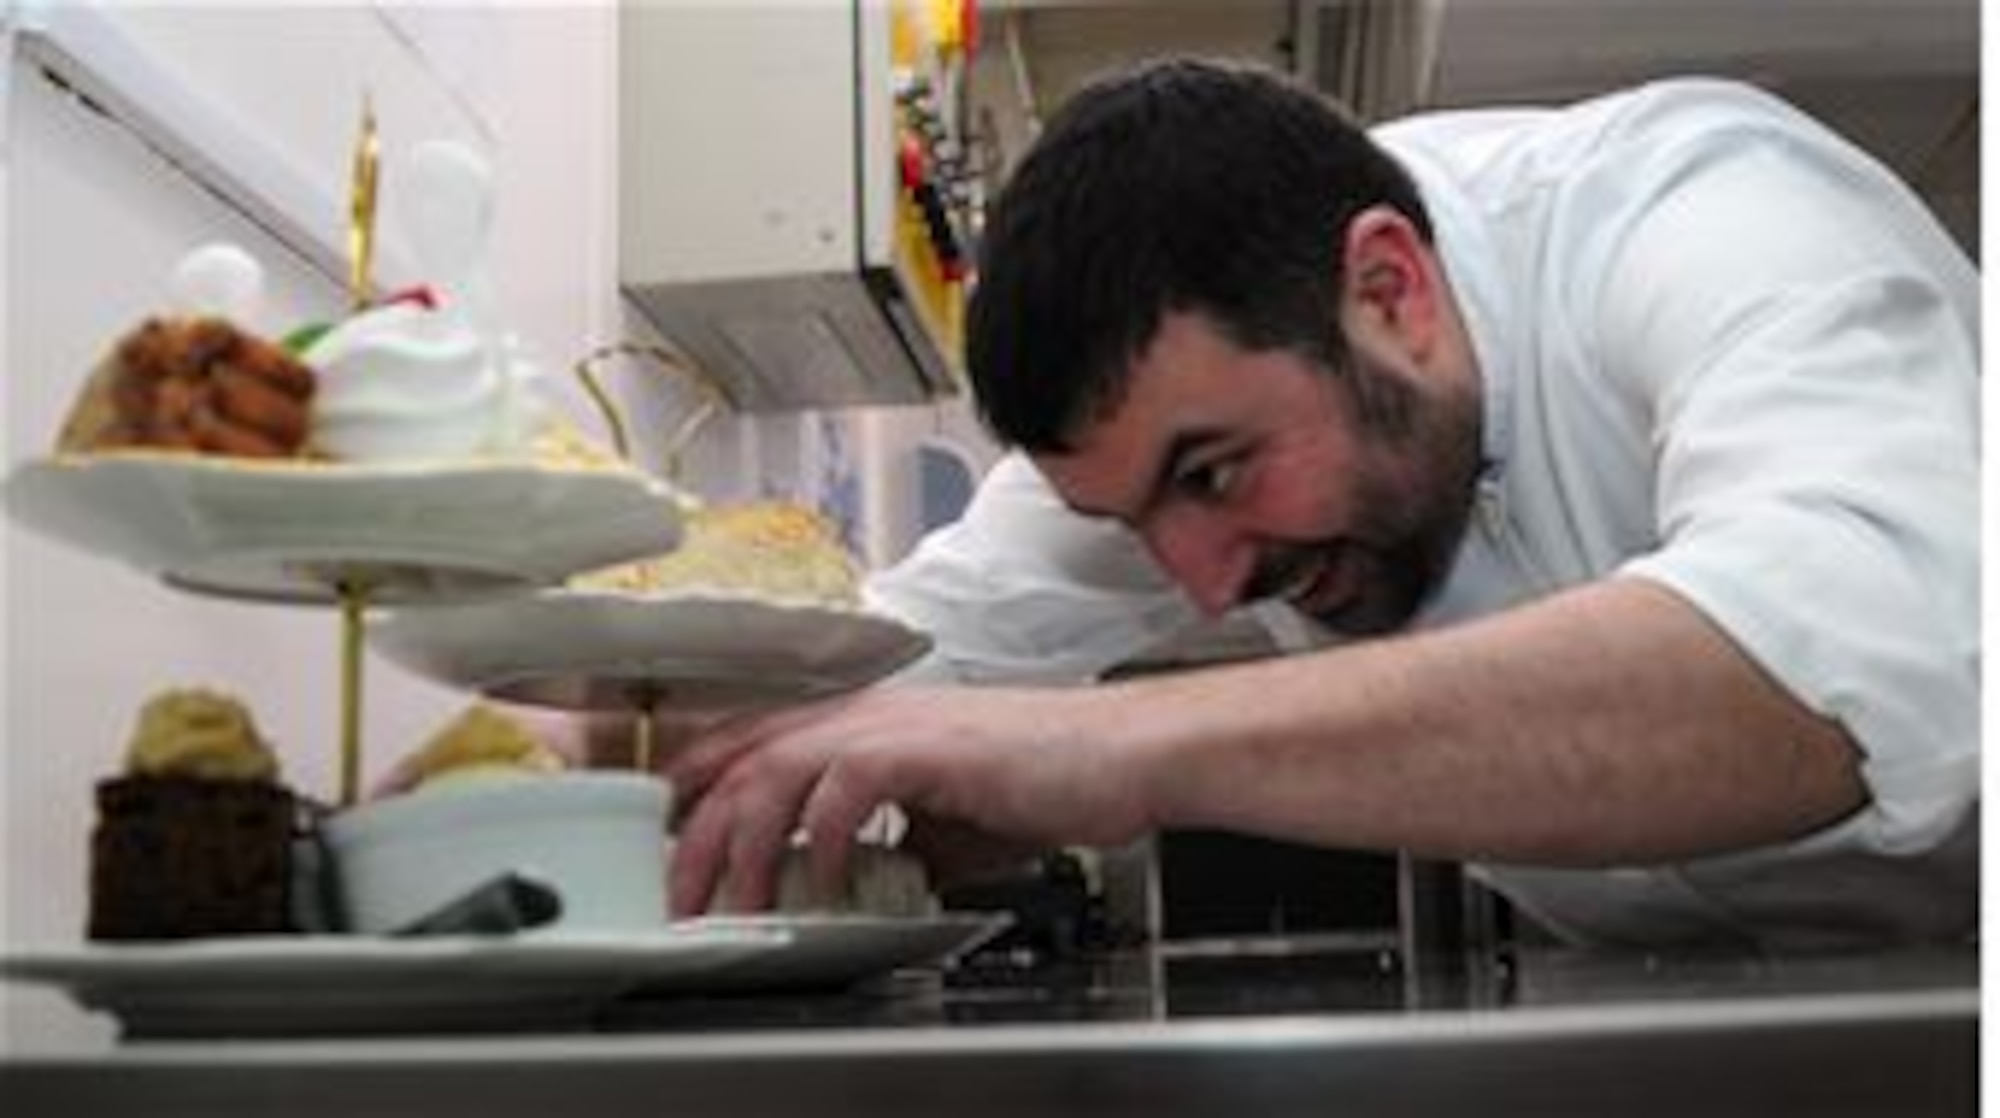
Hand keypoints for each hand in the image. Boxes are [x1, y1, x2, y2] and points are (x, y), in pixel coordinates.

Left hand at [664, 684, 1147, 914]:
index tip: (670, 834)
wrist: (1123, 754)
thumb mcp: (951, 819)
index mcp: (868, 724)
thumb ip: (899, 838)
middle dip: (696, 829)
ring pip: (777, 770)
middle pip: (744, 757)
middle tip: (678, 891)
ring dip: (742, 843)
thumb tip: (871, 880)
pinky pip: (846, 787)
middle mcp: (868, 715)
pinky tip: (826, 883)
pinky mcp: (926, 747)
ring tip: (734, 902)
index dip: (701, 784)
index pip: (756, 739)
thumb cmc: (1051, 777)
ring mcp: (894, 726)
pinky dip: (823, 838)